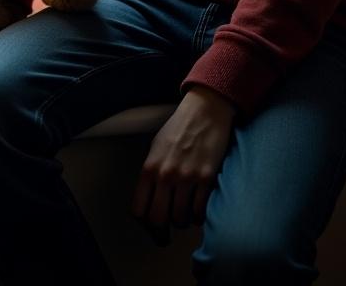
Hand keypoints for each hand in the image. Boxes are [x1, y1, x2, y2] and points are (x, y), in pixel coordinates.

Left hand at [132, 85, 236, 239]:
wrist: (205, 110)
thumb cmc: (180, 127)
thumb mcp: (157, 147)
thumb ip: (152, 173)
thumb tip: (150, 198)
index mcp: (150, 167)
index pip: (139, 210)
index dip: (144, 223)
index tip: (150, 226)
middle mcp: (165, 175)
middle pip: (158, 220)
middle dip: (161, 232)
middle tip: (166, 234)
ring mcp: (187, 178)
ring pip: (180, 220)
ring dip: (183, 222)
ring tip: (185, 213)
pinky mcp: (207, 179)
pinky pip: (200, 212)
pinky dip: (199, 216)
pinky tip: (199, 207)